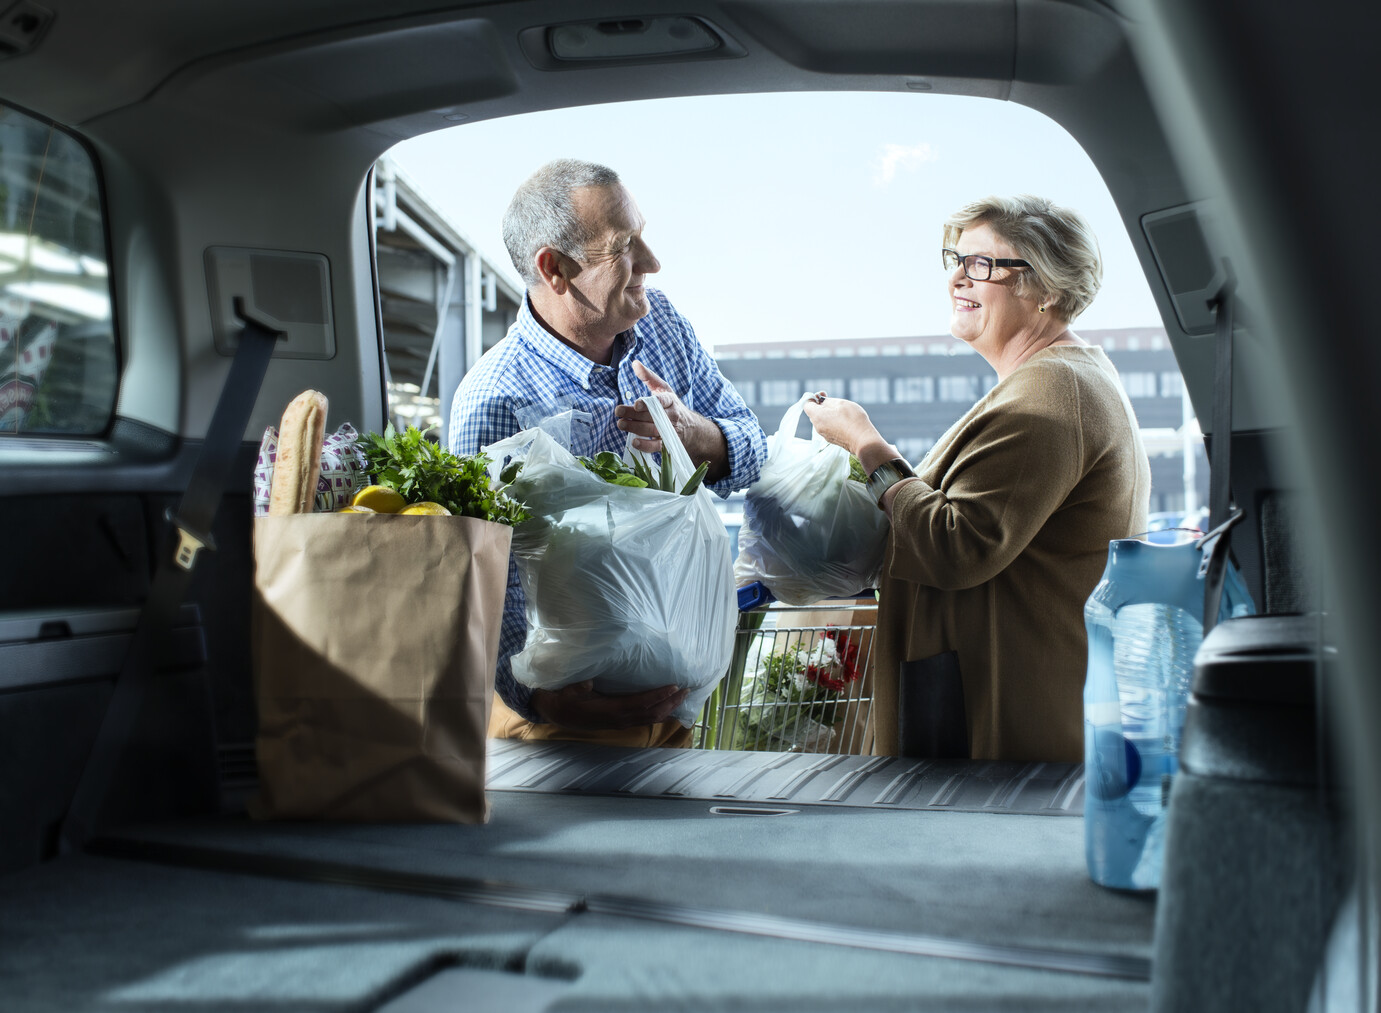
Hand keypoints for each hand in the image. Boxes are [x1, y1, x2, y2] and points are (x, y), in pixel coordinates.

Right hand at [530, 680, 688, 729]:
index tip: (674, 686)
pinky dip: (660, 713)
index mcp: (611, 711)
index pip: (641, 704)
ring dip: (668, 708)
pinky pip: (645, 720)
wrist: (557, 713)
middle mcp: (620, 720)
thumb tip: (588, 682)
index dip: (658, 696)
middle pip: (652, 714)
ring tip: (682, 697)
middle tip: (687, 690)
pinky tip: (668, 706)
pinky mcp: (621, 723)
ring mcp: (621, 723)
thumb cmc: (565, 698)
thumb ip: (578, 687)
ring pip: (651, 719)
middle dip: (671, 703)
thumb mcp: (569, 690)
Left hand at [615, 360, 727, 478]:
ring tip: (621, 424)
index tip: (636, 404)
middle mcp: (672, 415)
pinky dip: (646, 445)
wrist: (692, 429)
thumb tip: (635, 363)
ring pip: (652, 430)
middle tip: (618, 412)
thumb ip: (649, 377)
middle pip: (652, 415)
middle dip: (633, 414)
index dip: (649, 403)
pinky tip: (634, 442)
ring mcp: (671, 430)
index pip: (661, 401)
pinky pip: (657, 446)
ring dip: (635, 428)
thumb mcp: (663, 389)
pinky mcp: (668, 444)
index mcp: (670, 400)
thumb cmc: (672, 406)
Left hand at [803, 395, 881, 457]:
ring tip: (841, 410)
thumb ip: (827, 401)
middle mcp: (818, 427)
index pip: (807, 405)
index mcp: (817, 416)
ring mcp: (825, 435)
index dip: (813, 397)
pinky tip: (844, 420)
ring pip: (822, 421)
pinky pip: (828, 428)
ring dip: (828, 414)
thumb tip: (821, 401)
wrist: (862, 440)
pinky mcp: (832, 440)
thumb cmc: (852, 419)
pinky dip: (833, 422)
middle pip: (814, 413)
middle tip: (833, 400)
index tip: (823, 394)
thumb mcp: (840, 403)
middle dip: (821, 405)